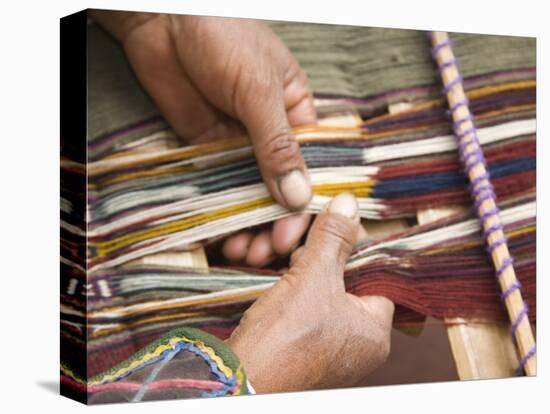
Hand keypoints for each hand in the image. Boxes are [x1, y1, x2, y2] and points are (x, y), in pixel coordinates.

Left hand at [92, 12, 315, 265]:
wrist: (164, 22)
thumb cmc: (223, 38)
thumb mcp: (259, 89)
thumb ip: (277, 144)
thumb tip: (298, 196)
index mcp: (297, 115)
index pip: (312, 168)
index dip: (307, 205)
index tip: (297, 236)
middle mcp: (271, 135)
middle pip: (280, 189)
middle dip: (275, 223)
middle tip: (266, 252)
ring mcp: (238, 145)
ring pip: (250, 195)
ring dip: (249, 225)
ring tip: (244, 253)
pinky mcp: (208, 151)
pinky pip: (219, 190)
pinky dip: (222, 215)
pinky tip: (223, 238)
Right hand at [226, 193, 393, 392]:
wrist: (238, 383)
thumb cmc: (283, 340)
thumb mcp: (312, 278)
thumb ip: (333, 238)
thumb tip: (349, 204)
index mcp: (374, 330)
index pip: (376, 272)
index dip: (353, 244)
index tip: (331, 225)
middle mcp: (358, 343)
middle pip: (347, 280)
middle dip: (319, 256)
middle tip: (296, 245)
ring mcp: (330, 348)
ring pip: (322, 292)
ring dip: (302, 269)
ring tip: (281, 260)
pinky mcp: (304, 349)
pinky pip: (305, 308)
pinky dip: (292, 289)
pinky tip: (277, 278)